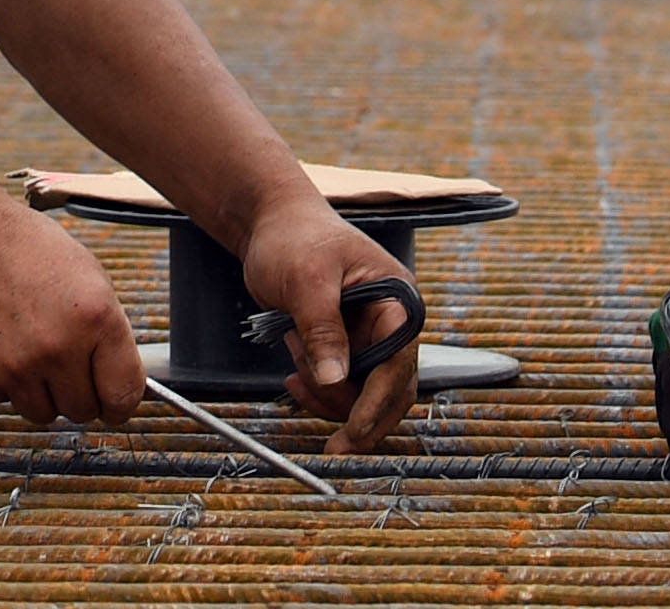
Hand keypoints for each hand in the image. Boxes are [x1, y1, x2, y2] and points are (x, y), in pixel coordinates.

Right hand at [0, 193, 141, 425]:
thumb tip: (120, 381)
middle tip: (63, 361)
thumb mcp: (87, 276)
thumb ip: (107, 332)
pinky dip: (6, 381)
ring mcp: (20, 366)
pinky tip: (0, 342)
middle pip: (84, 411)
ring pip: (45, 413)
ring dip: (42, 391)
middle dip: (77, 391)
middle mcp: (60, 347)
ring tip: (29, 348)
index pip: (125, 394)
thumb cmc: (26, 249)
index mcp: (97, 317)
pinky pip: (7, 400)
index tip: (113, 403)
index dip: (121, 403)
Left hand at [235, 201, 425, 452]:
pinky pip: (343, 387)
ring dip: (329, 397)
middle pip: (390, 390)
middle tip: (329, 445)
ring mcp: (371, 337)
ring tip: (294, 368)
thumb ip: (323, 329)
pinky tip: (294, 376)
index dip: (376, 405)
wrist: (271, 224)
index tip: (352, 435)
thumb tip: (337, 380)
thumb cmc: (294, 238)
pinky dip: (320, 390)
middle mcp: (392, 323)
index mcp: (397, 301)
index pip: (397, 365)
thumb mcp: (306, 280)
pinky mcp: (349, 347)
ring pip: (364, 395)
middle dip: (355, 413)